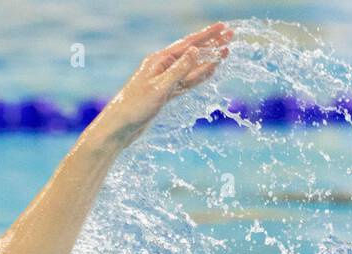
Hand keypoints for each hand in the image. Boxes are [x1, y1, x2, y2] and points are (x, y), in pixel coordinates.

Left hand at [90, 23, 232, 148]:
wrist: (120, 127)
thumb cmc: (135, 107)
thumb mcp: (160, 88)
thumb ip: (179, 70)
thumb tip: (195, 50)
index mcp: (159, 61)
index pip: (188, 44)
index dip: (207, 35)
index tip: (224, 27)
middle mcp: (162, 67)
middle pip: (192, 52)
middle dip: (211, 43)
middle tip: (230, 35)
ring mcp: (164, 80)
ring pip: (192, 67)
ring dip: (209, 58)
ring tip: (225, 50)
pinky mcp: (166, 93)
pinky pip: (187, 81)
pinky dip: (200, 75)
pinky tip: (210, 70)